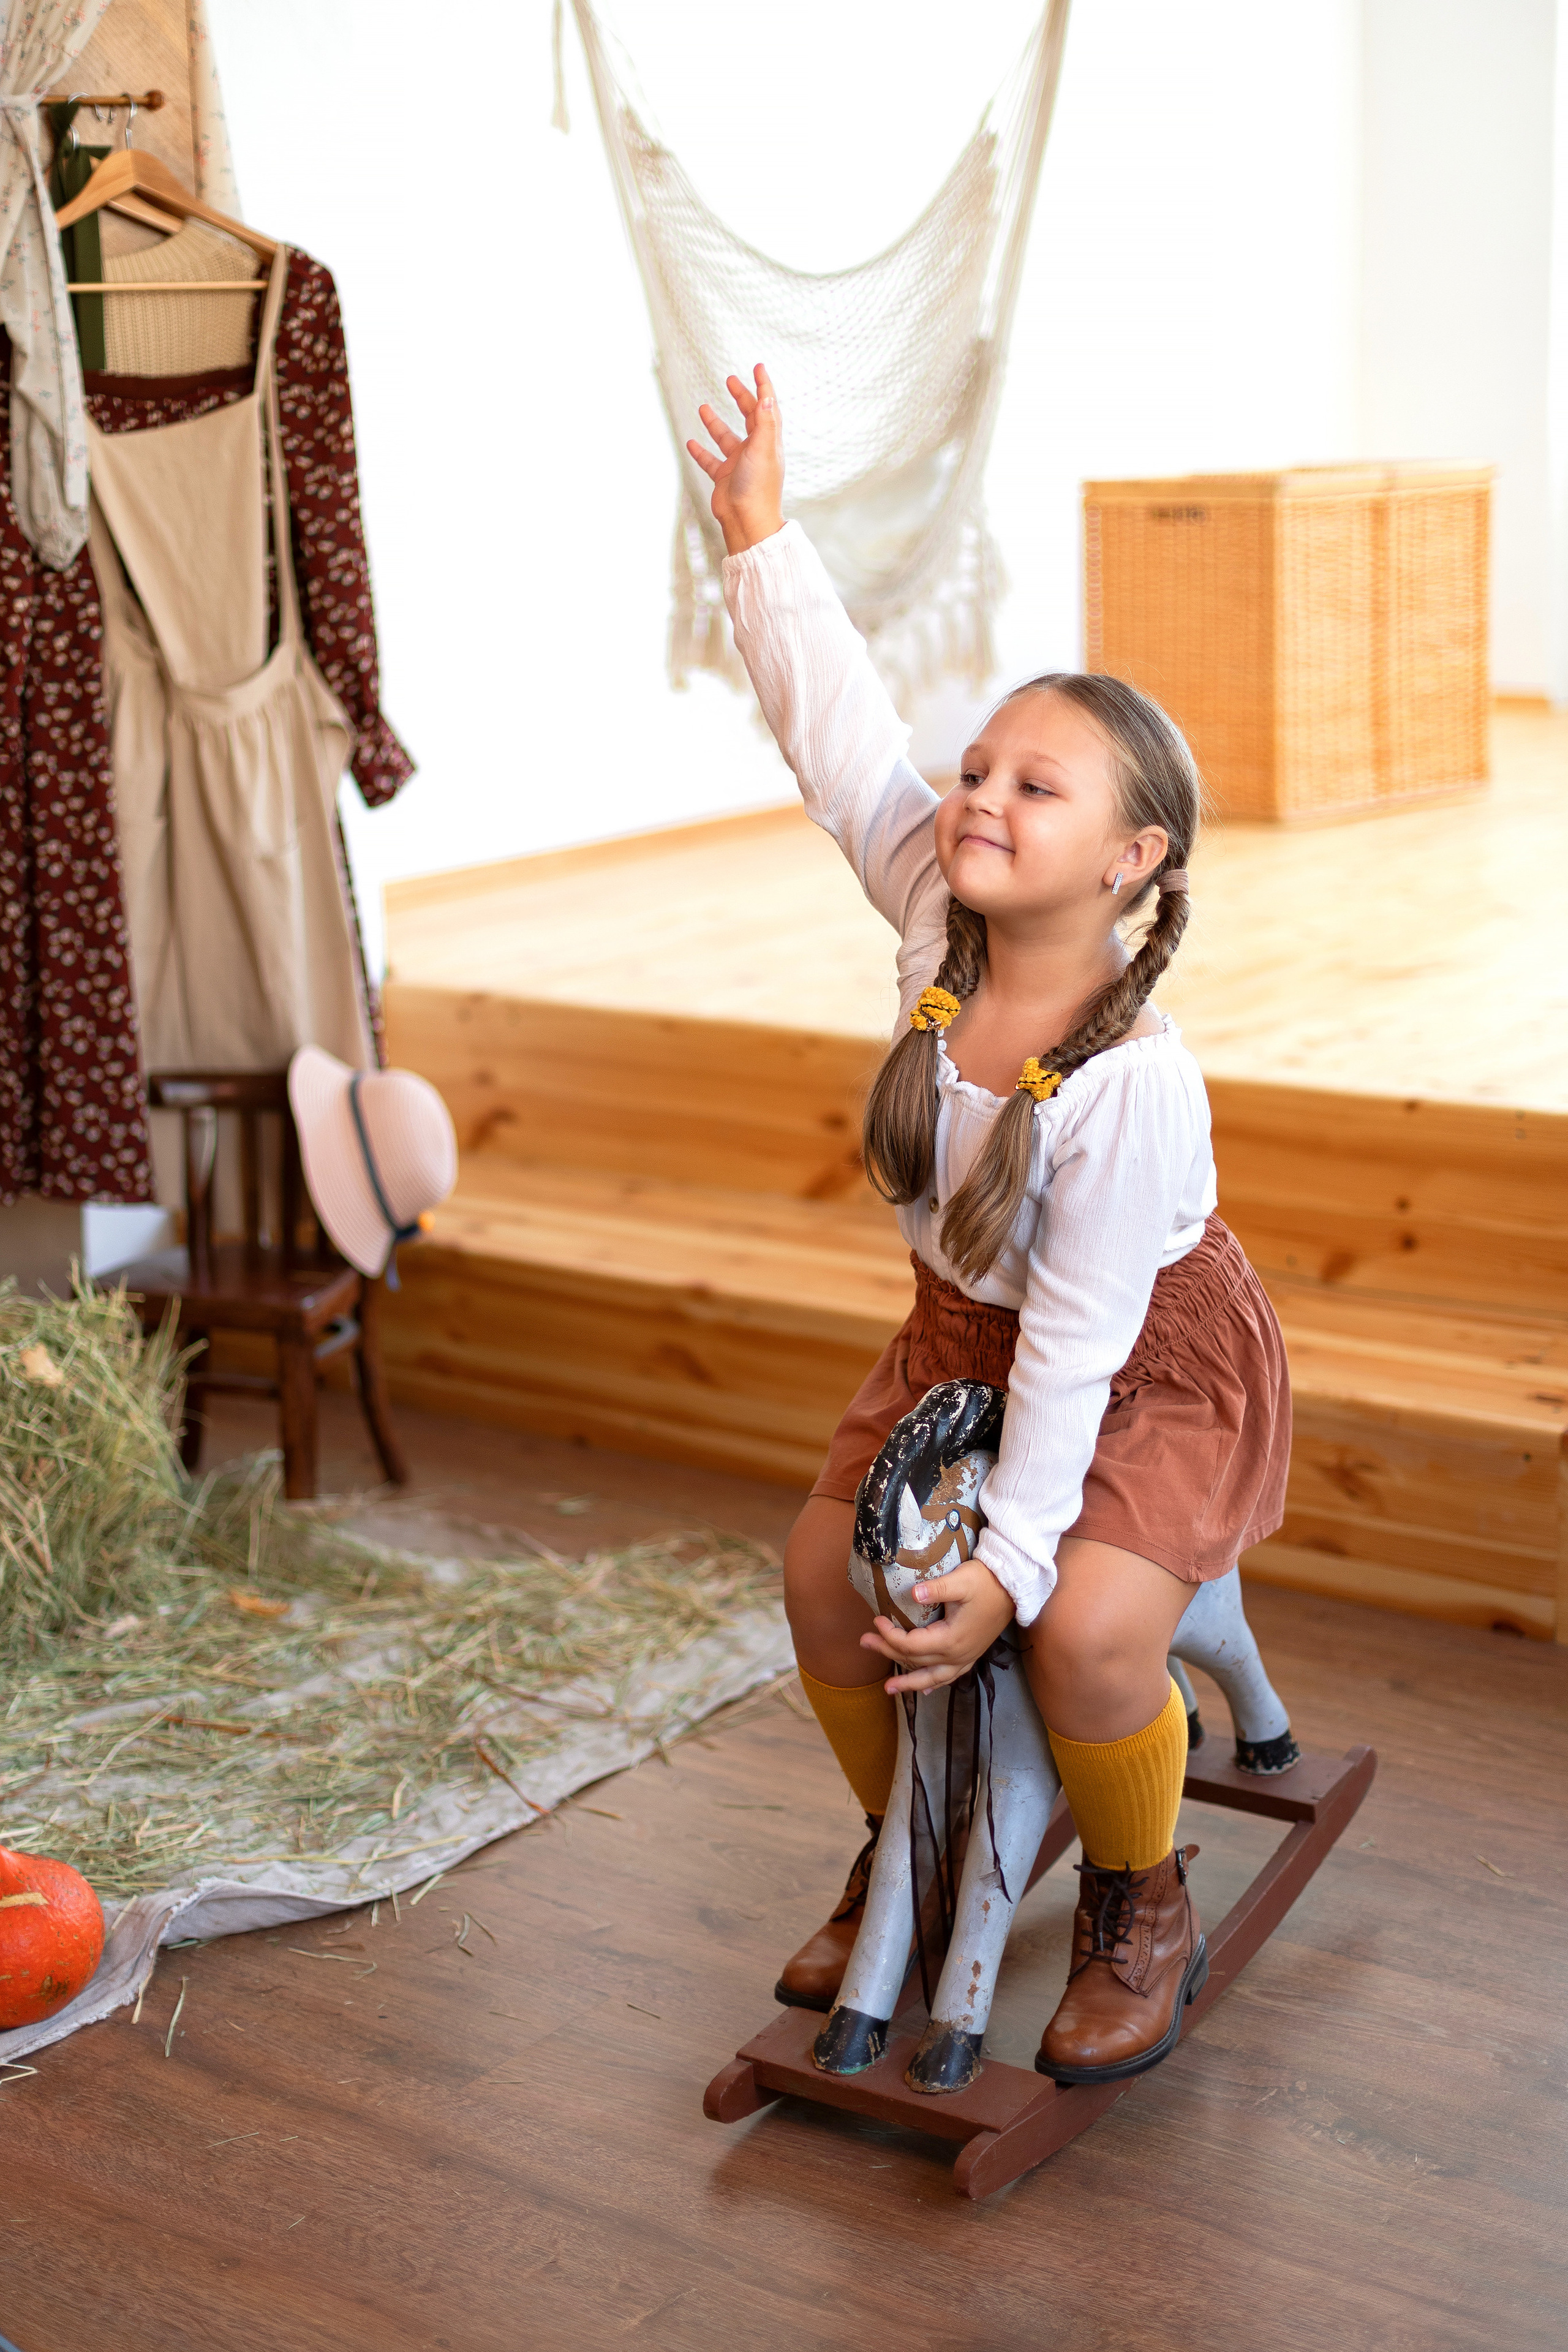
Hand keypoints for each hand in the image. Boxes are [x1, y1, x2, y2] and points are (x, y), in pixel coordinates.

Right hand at [685, 362, 784, 556]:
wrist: (746, 521)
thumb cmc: (757, 486)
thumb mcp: (762, 450)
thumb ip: (765, 423)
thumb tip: (767, 396)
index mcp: (768, 442)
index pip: (767, 407)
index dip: (763, 386)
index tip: (758, 367)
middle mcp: (755, 451)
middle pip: (749, 417)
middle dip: (741, 397)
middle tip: (730, 380)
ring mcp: (739, 465)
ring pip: (726, 438)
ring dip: (715, 423)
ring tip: (703, 407)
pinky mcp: (724, 479)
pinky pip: (711, 461)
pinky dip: (701, 451)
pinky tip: (691, 442)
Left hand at [861, 1559, 1015, 1695]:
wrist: (1014, 1587)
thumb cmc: (986, 1582)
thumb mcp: (961, 1581)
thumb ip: (936, 1589)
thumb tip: (913, 1594)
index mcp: (951, 1640)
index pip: (911, 1644)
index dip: (890, 1635)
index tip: (876, 1620)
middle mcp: (957, 1656)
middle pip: (915, 1661)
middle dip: (888, 1653)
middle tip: (865, 1643)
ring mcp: (965, 1658)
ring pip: (931, 1677)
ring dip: (909, 1682)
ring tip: (888, 1690)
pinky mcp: (971, 1655)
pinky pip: (949, 1677)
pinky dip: (934, 1683)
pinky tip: (926, 1690)